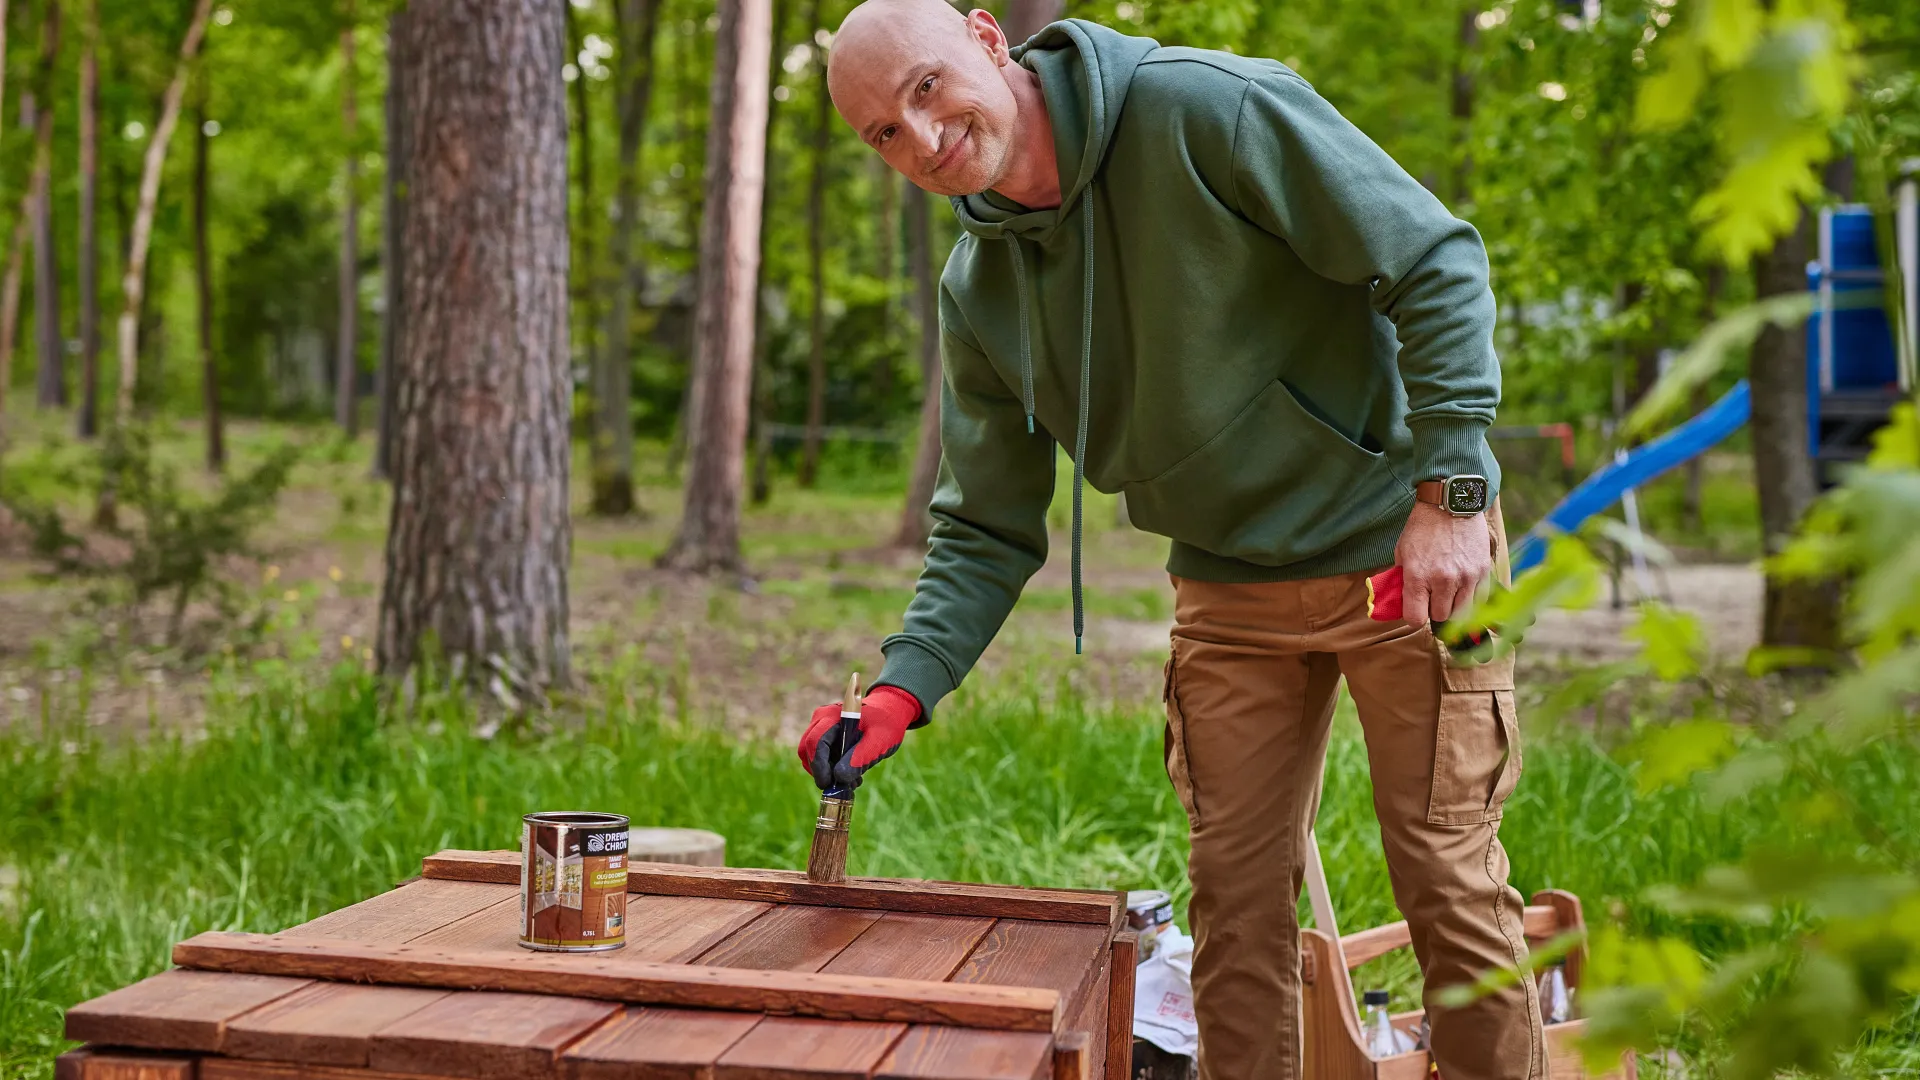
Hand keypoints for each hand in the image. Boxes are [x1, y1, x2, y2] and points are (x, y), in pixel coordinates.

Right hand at [797, 685, 921, 790]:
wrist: (890, 712)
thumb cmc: (886, 723)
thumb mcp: (879, 741)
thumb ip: (859, 758)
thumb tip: (838, 777)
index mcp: (832, 715)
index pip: (815, 742)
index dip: (819, 766)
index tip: (830, 784)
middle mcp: (821, 719)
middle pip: (807, 750)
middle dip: (821, 772)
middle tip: (843, 785)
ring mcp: (820, 727)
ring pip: (811, 756)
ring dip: (826, 772)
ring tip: (852, 780)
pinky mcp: (824, 736)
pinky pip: (819, 756)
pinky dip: (830, 769)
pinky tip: (849, 772)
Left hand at [1393, 502, 1490, 629]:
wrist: (1450, 503)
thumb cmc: (1423, 527)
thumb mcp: (1402, 551)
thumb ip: (1402, 579)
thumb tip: (1401, 601)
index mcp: (1417, 576)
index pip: (1415, 618)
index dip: (1414, 615)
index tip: (1416, 608)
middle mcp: (1442, 580)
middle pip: (1440, 617)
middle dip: (1435, 609)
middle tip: (1433, 596)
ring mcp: (1465, 577)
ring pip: (1462, 613)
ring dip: (1454, 606)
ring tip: (1449, 591)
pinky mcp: (1482, 572)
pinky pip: (1479, 599)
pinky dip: (1471, 597)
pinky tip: (1464, 586)